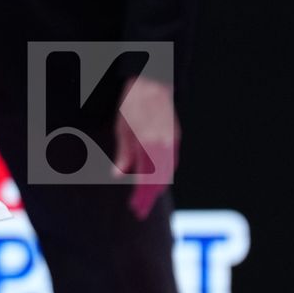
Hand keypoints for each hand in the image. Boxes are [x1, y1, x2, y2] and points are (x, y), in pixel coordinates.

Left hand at [113, 75, 178, 219]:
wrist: (152, 81)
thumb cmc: (133, 103)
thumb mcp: (122, 127)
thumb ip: (123, 153)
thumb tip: (117, 176)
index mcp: (150, 145)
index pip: (147, 180)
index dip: (141, 197)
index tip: (135, 209)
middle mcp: (165, 147)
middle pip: (159, 181)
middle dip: (149, 198)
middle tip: (139, 210)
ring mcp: (173, 142)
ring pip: (167, 174)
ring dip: (156, 188)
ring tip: (145, 200)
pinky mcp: (176, 138)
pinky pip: (171, 163)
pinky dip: (164, 175)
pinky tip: (156, 181)